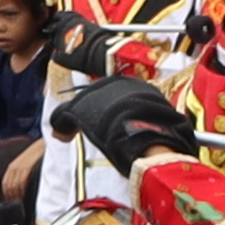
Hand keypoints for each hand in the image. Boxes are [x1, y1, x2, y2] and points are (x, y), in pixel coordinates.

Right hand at [53, 72, 189, 172]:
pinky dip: (140, 132)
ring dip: (124, 124)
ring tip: (118, 143)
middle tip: (100, 134)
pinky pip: (148, 123)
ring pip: (133, 112)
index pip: (96, 92)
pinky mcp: (166, 117)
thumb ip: (62, 119)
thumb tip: (57, 131)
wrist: (141, 133)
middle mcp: (136, 85)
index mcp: (112, 80)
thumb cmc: (104, 119)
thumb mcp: (74, 115)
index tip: (84, 124)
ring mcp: (154, 100)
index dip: (88, 109)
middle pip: (117, 101)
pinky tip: (134, 145)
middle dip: (107, 116)